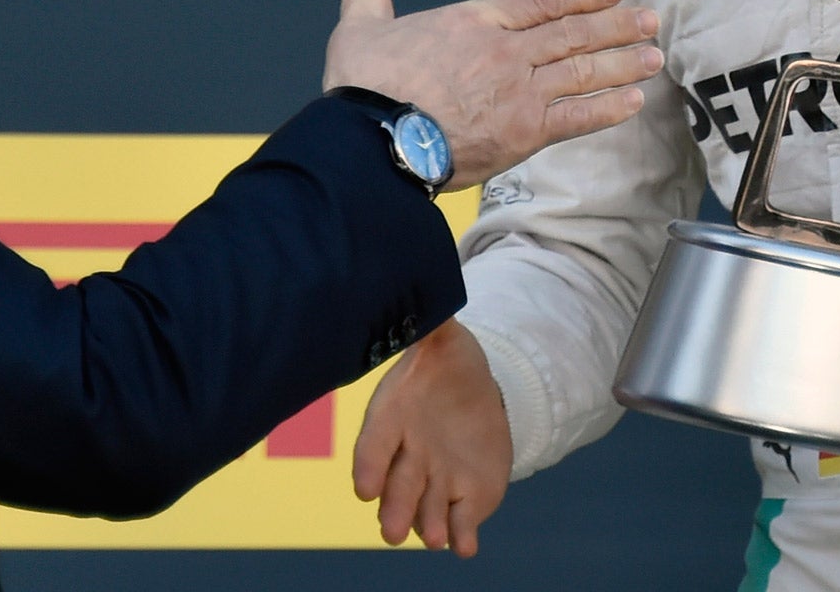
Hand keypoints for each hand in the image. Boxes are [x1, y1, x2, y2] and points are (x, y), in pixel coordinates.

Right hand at [323, 0, 660, 188]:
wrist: (375, 139)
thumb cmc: (366, 86)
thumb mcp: (360, 28)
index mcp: (473, 21)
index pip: (538, 0)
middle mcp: (506, 51)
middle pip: (572, 32)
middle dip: (615, 24)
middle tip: (649, 18)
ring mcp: (520, 91)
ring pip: (583, 70)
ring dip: (622, 62)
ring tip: (653, 55)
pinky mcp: (525, 132)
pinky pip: (578, 118)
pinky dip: (608, 108)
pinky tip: (634, 101)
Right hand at [353, 319, 510, 555]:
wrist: (474, 390)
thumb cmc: (444, 360)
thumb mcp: (438, 334)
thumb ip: (428, 322)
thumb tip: (425, 293)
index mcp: (394, 417)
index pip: (374, 445)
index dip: (368, 467)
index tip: (365, 487)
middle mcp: (410, 455)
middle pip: (397, 487)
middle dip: (395, 509)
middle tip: (392, 532)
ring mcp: (438, 480)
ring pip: (427, 510)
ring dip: (428, 526)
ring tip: (433, 538)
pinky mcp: (468, 496)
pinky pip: (462, 522)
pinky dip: (463, 537)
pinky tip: (466, 546)